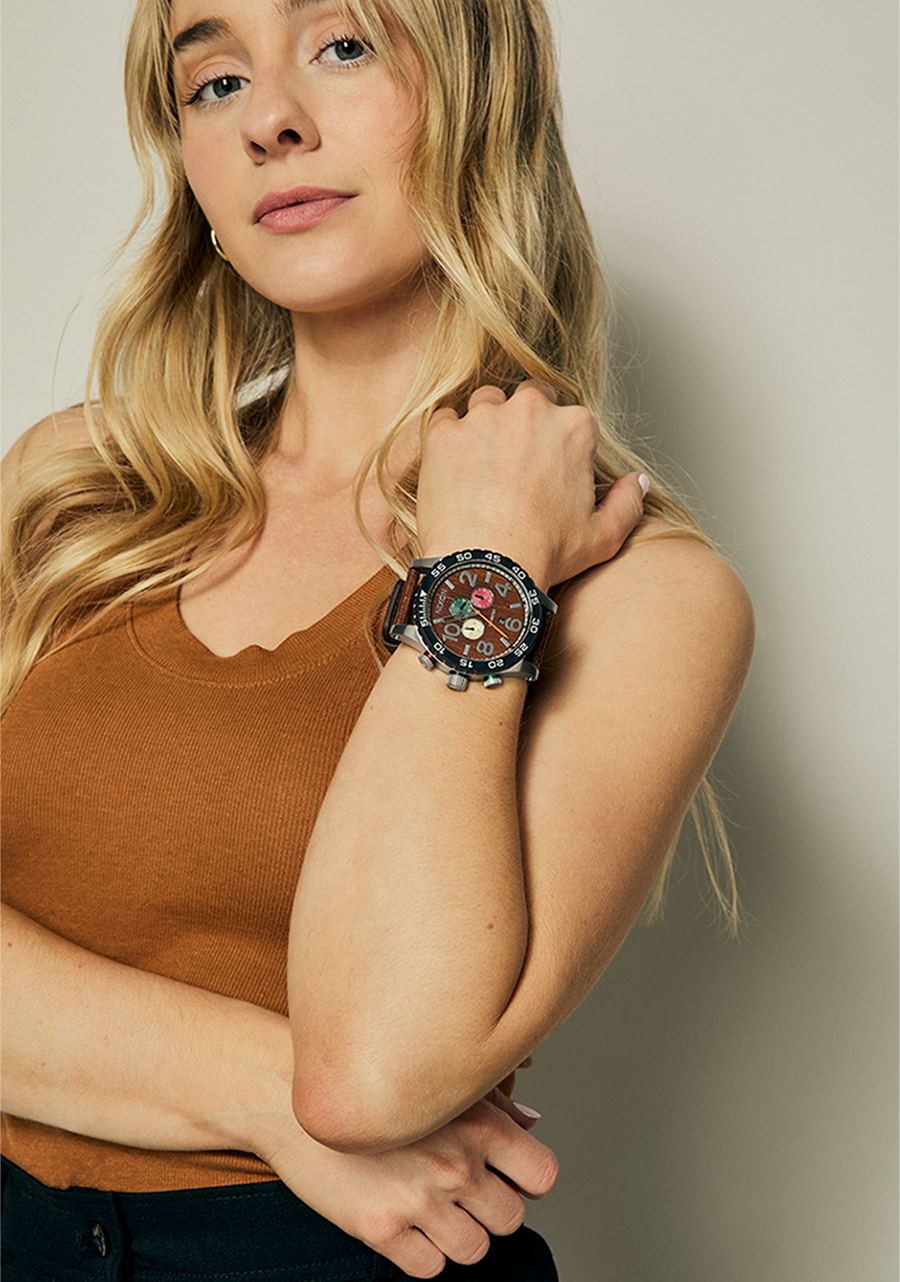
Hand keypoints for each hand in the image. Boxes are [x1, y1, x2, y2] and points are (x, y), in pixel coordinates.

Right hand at [259, 1093, 557, 1278]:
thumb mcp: (434, 1077)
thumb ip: (491, 1103)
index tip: (508, 1175)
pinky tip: (407, 1222)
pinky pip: (430, 1270)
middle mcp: (455, 1163)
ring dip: (459, 1235)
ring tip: (433, 1208)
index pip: (542, 1175)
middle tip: (461, 1192)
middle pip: (510, 1219)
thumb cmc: (365, 1080)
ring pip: (475, 1251)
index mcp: (477, 1122)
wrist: (288, 1093)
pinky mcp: (381, 1230)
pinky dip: (424, 1254)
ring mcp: (419, 1201)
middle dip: (490, 1210)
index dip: (528, 1181)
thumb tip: (533, 1122)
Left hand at [417, 382, 646, 589]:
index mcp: (574, 427)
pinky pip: (444, 420)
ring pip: (485, 403)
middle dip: (523, 423)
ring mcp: (483, 418)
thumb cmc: (543, 555)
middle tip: (514, 463)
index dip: (558, 442)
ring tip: (482, 465)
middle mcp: (530, 410)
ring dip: (485, 424)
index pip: (569, 416)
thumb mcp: (602, 537)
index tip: (548, 469)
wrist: (486, 568)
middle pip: (528, 400)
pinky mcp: (444, 433)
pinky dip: (448, 438)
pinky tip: (453, 469)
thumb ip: (628, 503)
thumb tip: (637, 481)